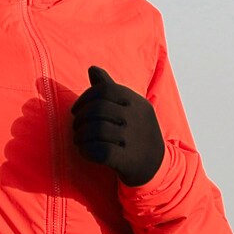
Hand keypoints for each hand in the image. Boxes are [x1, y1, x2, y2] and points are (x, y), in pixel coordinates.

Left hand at [69, 65, 165, 187]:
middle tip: (77, 127)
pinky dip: (86, 150)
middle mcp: (136, 117)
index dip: (84, 99)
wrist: (156, 165)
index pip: (103, 90)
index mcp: (136, 101)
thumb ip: (110, 87)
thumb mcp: (130, 106)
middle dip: (80, 118)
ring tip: (79, 139)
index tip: (77, 111)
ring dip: (80, 135)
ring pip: (95, 130)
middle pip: (97, 109)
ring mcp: (132, 138)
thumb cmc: (136, 131)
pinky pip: (98, 150)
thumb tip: (92, 68)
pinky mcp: (126, 159)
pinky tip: (85, 151)